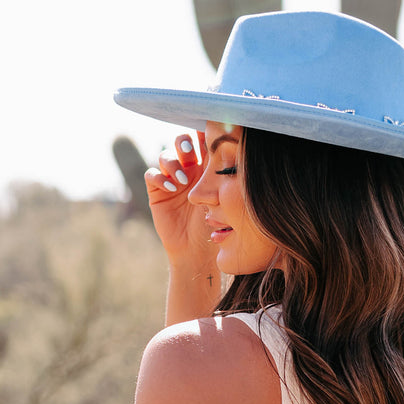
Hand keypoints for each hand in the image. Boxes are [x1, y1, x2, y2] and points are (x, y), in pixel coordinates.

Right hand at [145, 133, 216, 269]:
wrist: (198, 251)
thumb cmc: (216, 227)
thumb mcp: (223, 199)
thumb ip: (222, 176)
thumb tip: (233, 151)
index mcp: (207, 167)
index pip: (203, 142)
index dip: (203, 133)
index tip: (207, 134)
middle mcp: (188, 169)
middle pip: (182, 142)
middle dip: (184, 141)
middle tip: (189, 148)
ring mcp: (171, 179)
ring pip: (166, 155)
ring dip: (173, 163)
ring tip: (183, 180)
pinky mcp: (157, 191)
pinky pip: (152, 174)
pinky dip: (159, 178)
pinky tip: (172, 188)